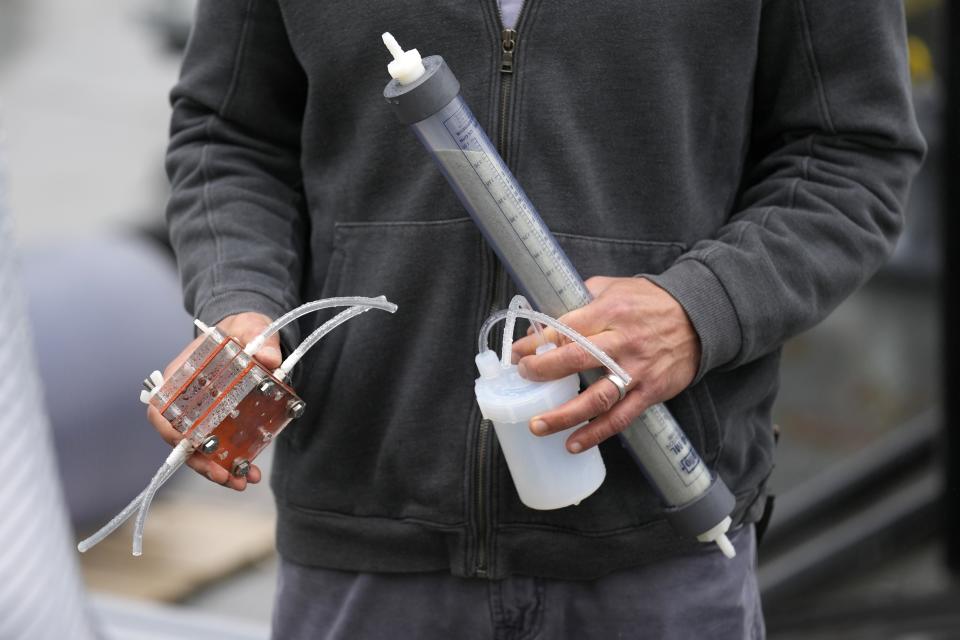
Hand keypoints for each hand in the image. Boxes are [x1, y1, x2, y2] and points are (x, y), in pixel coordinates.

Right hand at [146, 312, 280, 490]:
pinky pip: (217, 448)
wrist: (251, 335)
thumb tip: (268, 357)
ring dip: (218, 469)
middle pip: (180, 438)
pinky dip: (230, 463)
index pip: (161, 407)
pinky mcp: (217, 424)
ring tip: (242, 481)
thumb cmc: (242, 330)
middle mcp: (184, 399)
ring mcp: (199, 415)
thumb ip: (259, 336)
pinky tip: (249, 472)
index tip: (190, 445)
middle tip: (227, 476)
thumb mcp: (252, 327)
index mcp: (181, 374)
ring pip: (199, 450)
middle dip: (201, 462)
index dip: (170, 430)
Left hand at [511, 277, 699, 452]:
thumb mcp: (613, 287)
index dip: (536, 343)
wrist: (699, 320)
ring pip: (596, 397)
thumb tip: (543, 319)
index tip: (517, 354)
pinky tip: (573, 444)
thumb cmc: (649, 303)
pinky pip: (620, 418)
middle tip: (523, 379)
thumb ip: (580, 298)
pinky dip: (595, 434)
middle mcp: (621, 342)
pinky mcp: (650, 392)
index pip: (564, 329)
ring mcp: (636, 370)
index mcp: (608, 312)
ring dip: (564, 415)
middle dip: (543, 372)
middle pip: (575, 360)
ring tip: (538, 426)